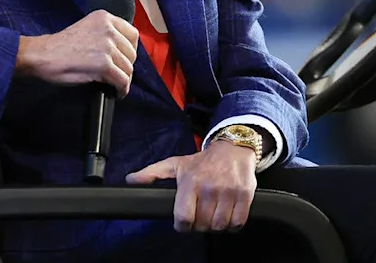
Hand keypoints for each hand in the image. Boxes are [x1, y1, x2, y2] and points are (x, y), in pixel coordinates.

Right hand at [16, 10, 138, 96]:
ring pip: (128, 68)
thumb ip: (105, 33)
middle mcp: (108, 29)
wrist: (43, 55)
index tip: (124, 58)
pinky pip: (122, 81)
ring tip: (115, 85)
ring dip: (124, 79)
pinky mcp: (104, 65)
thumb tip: (122, 51)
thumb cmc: (60, 45)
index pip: (132, 34)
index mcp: (104, 18)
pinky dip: (121, 89)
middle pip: (131, 53)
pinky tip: (116, 92)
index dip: (130, 49)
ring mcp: (107, 47)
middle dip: (126, 65)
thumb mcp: (87, 28)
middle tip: (118, 74)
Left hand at [125, 140, 256, 232]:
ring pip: (219, 226)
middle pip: (202, 224)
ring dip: (216, 226)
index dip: (182, 226)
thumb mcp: (175, 164)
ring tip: (213, 215)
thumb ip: (151, 173)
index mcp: (190, 181)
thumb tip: (131, 180)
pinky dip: (232, 225)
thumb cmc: (202, 161)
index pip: (183, 217)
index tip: (184, 223)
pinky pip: (237, 223)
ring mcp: (228, 191)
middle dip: (200, 225)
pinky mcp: (244, 195)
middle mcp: (209, 186)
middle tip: (200, 216)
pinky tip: (227, 215)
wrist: (233, 149)